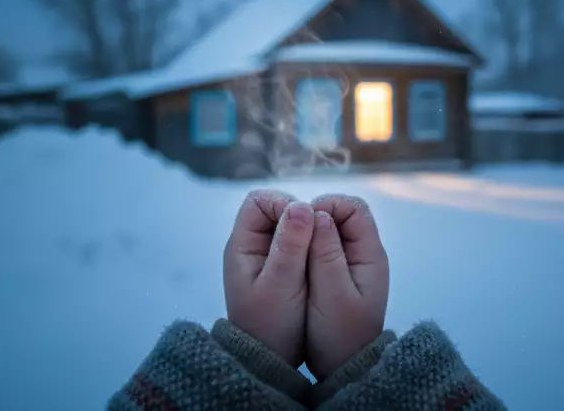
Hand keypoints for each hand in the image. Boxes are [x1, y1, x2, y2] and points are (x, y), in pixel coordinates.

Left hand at [223, 190, 314, 366]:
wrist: (266, 362)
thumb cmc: (271, 326)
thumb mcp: (282, 285)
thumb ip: (290, 246)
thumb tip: (301, 206)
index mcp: (242, 247)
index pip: (258, 201)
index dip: (284, 204)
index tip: (307, 223)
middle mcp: (251, 247)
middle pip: (276, 210)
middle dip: (300, 219)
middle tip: (319, 239)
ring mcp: (265, 258)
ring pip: (289, 227)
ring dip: (308, 233)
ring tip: (321, 253)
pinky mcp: (279, 270)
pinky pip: (296, 245)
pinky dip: (310, 247)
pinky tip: (320, 263)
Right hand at [305, 194, 389, 379]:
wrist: (345, 370)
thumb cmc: (340, 334)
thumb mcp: (332, 293)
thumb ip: (326, 253)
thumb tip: (318, 214)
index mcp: (370, 255)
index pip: (355, 208)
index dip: (327, 205)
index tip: (300, 221)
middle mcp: (364, 255)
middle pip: (341, 216)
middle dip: (313, 218)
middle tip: (290, 235)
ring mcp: (352, 266)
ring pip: (329, 232)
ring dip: (308, 234)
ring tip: (289, 249)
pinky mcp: (338, 277)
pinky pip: (322, 250)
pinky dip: (307, 249)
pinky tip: (293, 262)